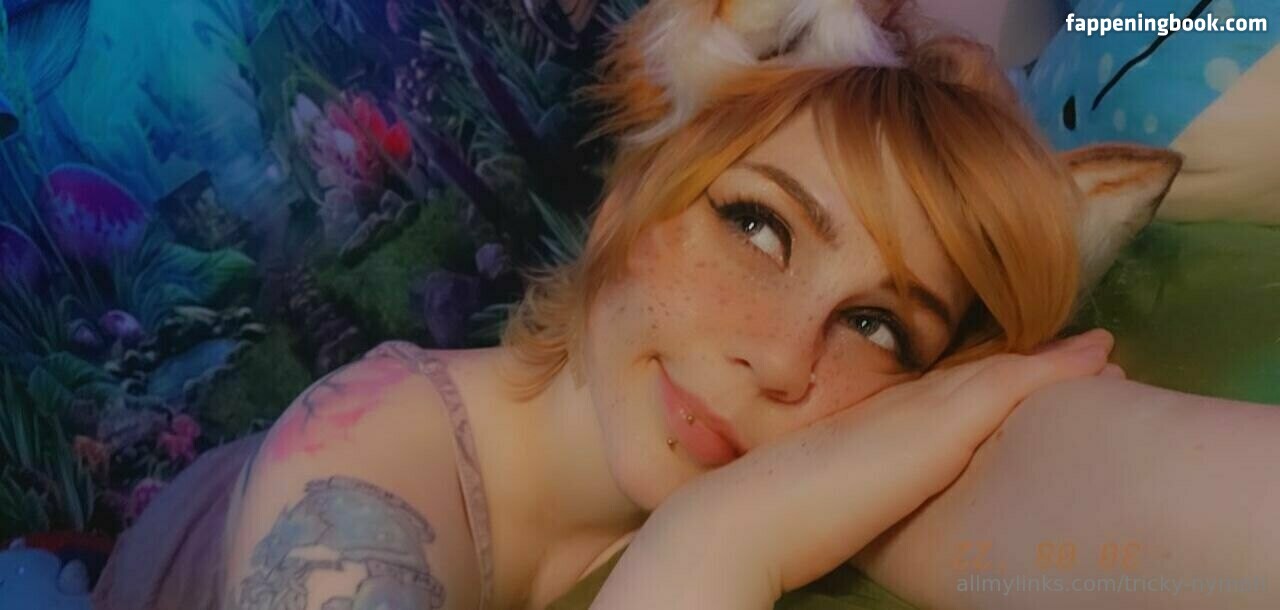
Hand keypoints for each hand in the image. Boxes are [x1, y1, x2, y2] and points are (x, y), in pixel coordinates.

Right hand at [655, 329, 1115, 599]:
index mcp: (869, 426)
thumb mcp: (812, 497)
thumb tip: (850, 500)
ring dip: (1052, 362)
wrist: (745, 517)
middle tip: (1083, 354)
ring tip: (1101, 353)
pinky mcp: (936, 429)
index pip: (936, 397)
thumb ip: (838, 486)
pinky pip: (1008, 386)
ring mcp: (916, 414)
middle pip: (973, 377)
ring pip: (997, 375)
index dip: (981, 384)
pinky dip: (1053, 368)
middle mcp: (897, 409)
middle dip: (1027, 367)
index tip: (1018, 376)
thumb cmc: (763, 517)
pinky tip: (1097, 356)